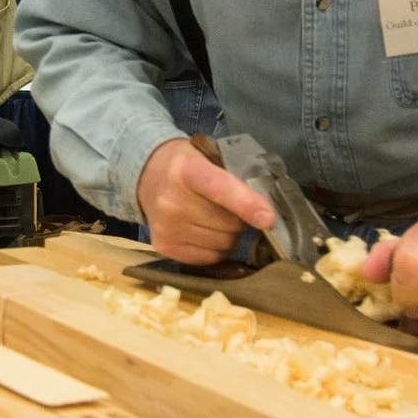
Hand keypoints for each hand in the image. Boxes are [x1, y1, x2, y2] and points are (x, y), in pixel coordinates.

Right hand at [136, 137, 275, 265]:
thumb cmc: (188, 166)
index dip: (247, 205)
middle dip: (239, 220)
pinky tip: (205, 232)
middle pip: (228, 224)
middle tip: (229, 208)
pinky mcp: (164, 247)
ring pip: (223, 244)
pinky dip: (215, 249)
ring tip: (215, 219)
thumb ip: (235, 180)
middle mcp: (171, 200)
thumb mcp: (209, 159)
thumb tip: (264, 216)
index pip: (221, 189)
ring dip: (228, 235)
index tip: (268, 219)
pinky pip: (209, 258)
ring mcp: (166, 226)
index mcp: (185, 169)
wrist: (149, 176)